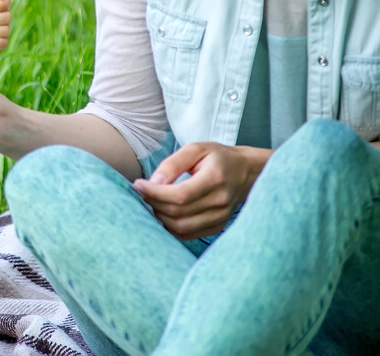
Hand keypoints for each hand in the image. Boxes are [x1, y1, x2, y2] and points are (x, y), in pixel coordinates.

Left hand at [132, 142, 269, 239]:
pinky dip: (170, 227)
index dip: (155, 192)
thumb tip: (153, 182)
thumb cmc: (217, 157)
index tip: (138, 184)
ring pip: (181, 228)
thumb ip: (172, 164)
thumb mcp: (195, 149)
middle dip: (154, 203)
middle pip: (178, 213)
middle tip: (142, 191)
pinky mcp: (217, 227)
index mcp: (215, 179)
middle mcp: (220, 202)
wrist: (246, 172)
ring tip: (152, 200)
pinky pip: (188, 234)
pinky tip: (163, 212)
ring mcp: (220, 218)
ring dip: (160, 216)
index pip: (180, 195)